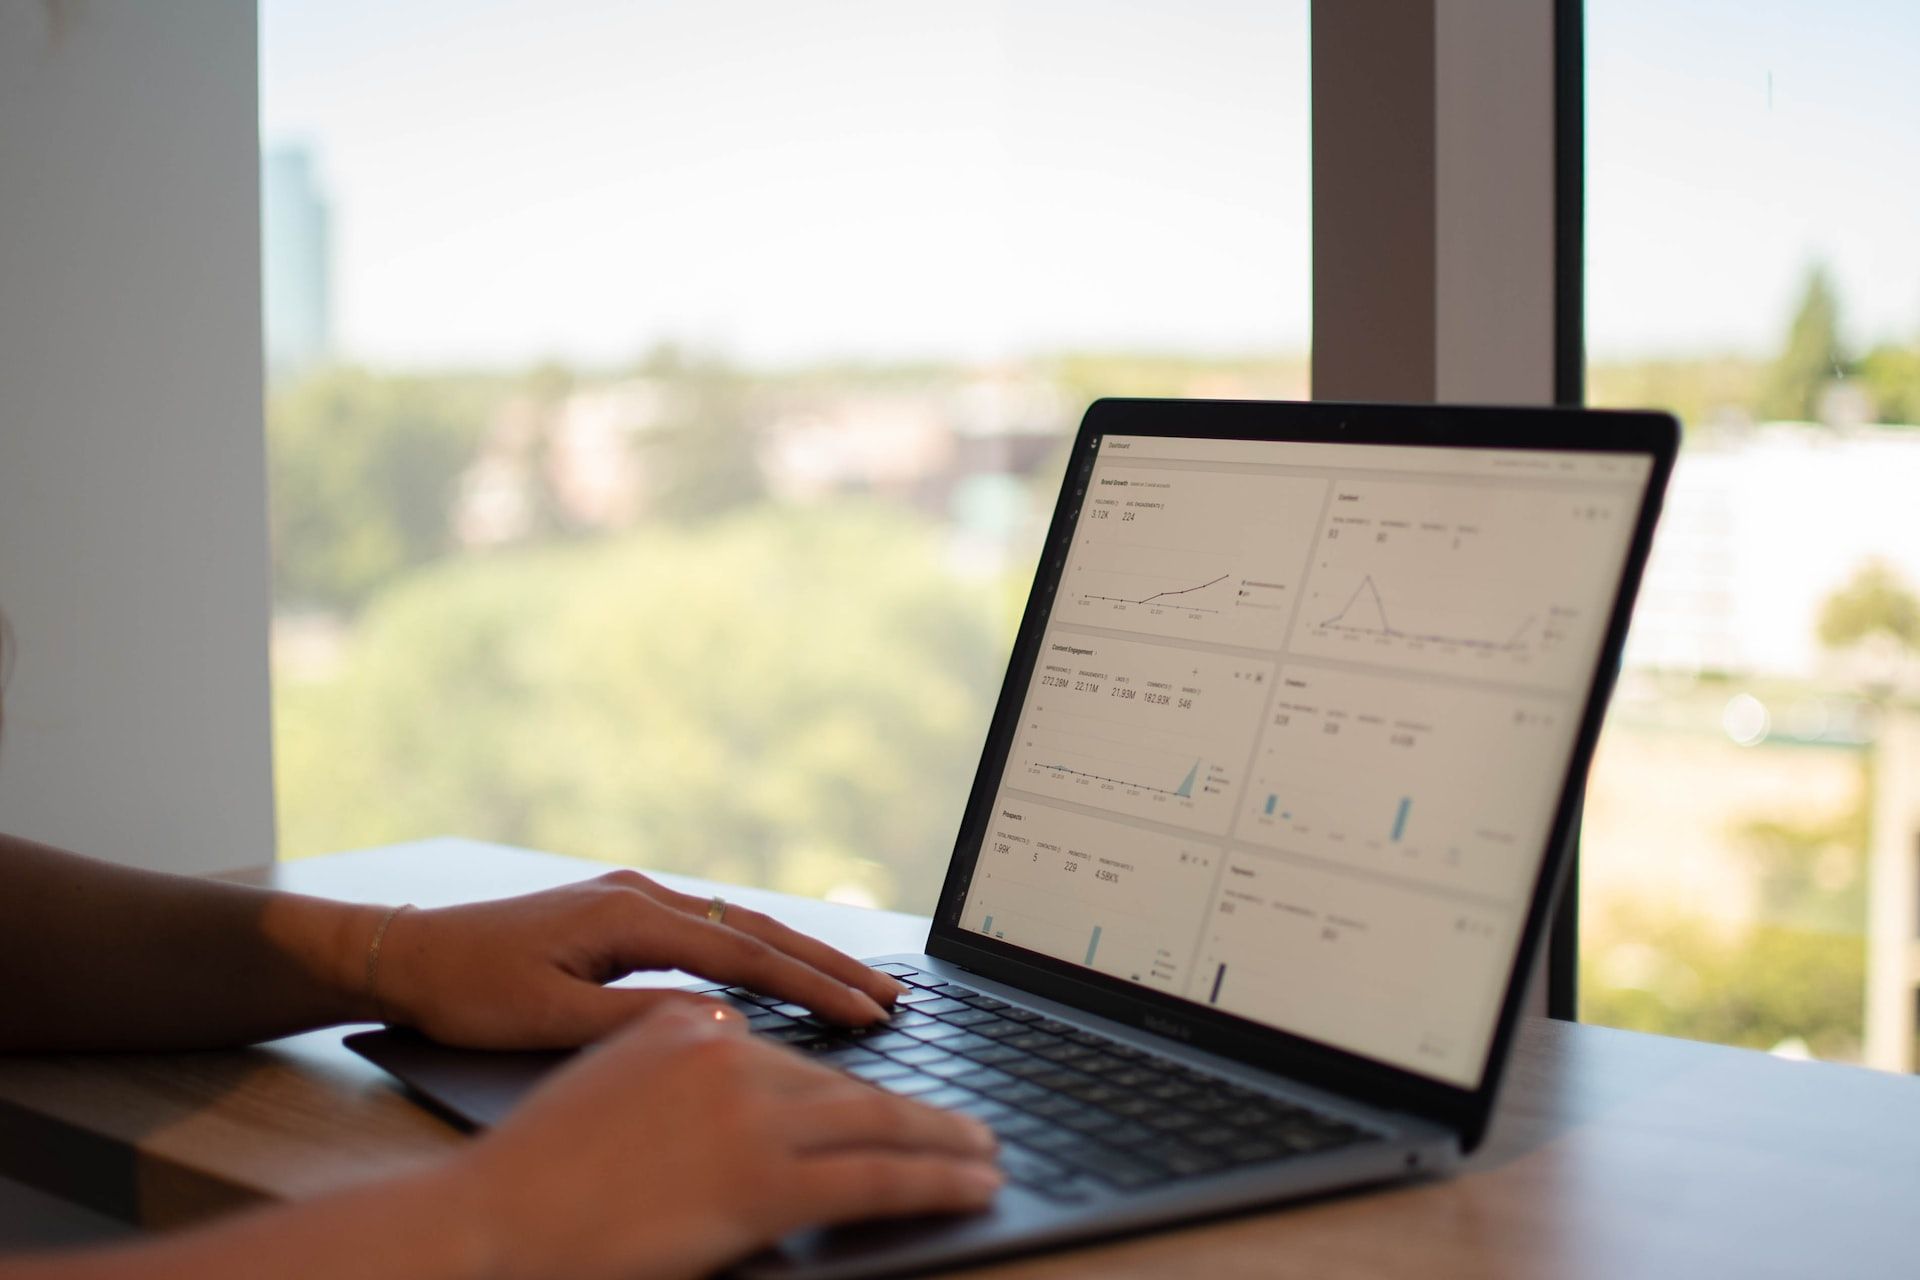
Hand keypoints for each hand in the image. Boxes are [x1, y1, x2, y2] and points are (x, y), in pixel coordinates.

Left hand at [373, 870, 907, 1047]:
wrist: (405, 953)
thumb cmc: (466, 991)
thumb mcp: (545, 1018)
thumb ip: (636, 1022)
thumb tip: (725, 1025)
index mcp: (630, 915)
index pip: (743, 956)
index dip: (811, 987)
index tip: (866, 1014)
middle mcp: (643, 893)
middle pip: (758, 930)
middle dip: (829, 964)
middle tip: (892, 996)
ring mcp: (635, 897)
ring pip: (741, 927)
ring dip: (802, 956)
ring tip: (860, 985)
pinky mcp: (624, 912)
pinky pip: (714, 930)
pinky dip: (761, 953)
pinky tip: (786, 972)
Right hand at [438, 1003, 1002, 1279]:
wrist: (487, 1219)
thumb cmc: (532, 1171)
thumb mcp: (607, 1082)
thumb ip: (676, 1068)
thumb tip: (735, 1069)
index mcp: (688, 1023)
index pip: (797, 1053)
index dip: (857, 1077)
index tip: (895, 1089)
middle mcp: (728, 1051)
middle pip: (845, 1084)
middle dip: (917, 1108)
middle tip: (969, 1123)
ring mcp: (749, 1113)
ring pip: (877, 1123)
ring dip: (941, 1140)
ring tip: (981, 1152)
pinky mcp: (763, 1178)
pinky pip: (874, 1177)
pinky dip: (935, 1179)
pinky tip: (971, 1181)